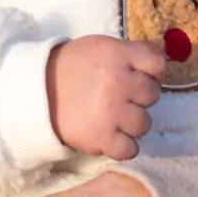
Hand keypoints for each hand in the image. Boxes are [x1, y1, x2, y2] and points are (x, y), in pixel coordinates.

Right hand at [47, 35, 165, 157]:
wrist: (36, 91)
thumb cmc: (73, 67)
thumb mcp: (101, 47)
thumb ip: (130, 53)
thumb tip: (160, 65)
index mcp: (117, 55)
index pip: (157, 64)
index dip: (150, 71)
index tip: (137, 75)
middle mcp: (117, 82)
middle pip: (153, 95)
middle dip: (139, 97)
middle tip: (121, 97)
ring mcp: (111, 112)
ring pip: (144, 124)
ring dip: (132, 123)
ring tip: (115, 118)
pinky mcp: (101, 137)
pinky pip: (130, 149)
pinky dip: (124, 147)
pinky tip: (113, 137)